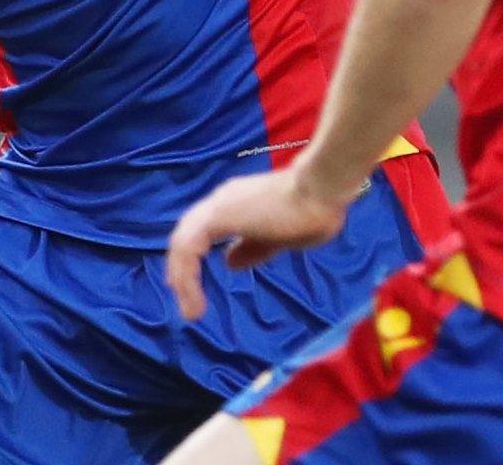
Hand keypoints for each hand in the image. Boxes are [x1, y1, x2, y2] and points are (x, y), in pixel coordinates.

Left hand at [166, 169, 350, 322]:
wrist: (322, 190)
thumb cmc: (312, 210)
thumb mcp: (279, 239)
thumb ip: (253, 249)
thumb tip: (229, 262)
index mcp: (235, 204)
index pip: (201, 230)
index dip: (192, 257)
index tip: (192, 285)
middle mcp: (222, 201)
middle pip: (186, 234)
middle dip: (180, 268)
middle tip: (185, 299)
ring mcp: (218, 205)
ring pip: (182, 242)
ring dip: (182, 278)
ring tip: (192, 312)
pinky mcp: (219, 216)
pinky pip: (188, 248)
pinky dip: (186, 276)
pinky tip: (195, 302)